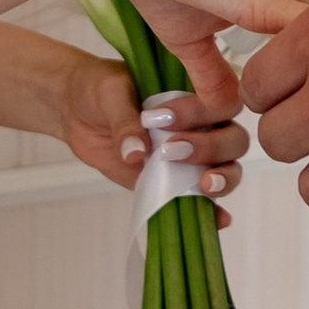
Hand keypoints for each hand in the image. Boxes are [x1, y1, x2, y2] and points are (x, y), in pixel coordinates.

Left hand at [51, 54, 244, 219]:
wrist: (76, 110)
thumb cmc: (99, 89)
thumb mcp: (109, 95)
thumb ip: (126, 121)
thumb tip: (137, 154)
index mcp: (193, 90)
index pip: (220, 100)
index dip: (201, 112)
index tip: (163, 119)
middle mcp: (201, 122)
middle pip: (233, 138)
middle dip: (210, 147)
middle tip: (171, 151)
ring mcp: (192, 154)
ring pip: (227, 167)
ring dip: (223, 178)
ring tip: (203, 185)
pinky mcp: (176, 181)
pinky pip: (203, 197)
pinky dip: (215, 211)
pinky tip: (218, 219)